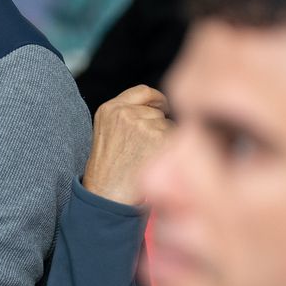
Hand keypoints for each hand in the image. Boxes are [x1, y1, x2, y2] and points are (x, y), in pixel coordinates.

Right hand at [82, 85, 173, 205]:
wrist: (107, 194)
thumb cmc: (109, 169)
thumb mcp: (108, 132)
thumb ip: (128, 114)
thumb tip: (161, 108)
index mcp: (109, 109)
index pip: (143, 91)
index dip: (157, 99)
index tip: (163, 107)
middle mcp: (124, 112)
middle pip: (158, 111)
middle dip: (158, 126)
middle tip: (144, 149)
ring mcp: (142, 124)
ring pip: (169, 125)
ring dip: (165, 140)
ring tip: (146, 158)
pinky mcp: (158, 137)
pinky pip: (177, 138)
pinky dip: (172, 151)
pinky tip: (155, 163)